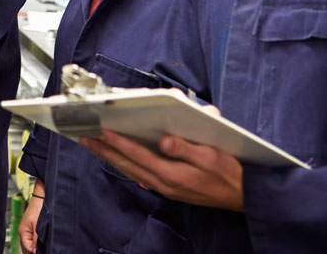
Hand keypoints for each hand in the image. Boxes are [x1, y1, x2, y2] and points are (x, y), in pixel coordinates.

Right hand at [19, 182, 44, 253]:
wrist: (40, 198)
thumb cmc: (39, 210)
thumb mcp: (38, 226)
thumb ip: (36, 240)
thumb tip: (35, 252)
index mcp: (23, 232)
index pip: (28, 249)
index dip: (35, 252)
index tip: (44, 250)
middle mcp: (22, 232)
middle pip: (26, 248)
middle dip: (33, 251)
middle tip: (44, 249)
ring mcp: (25, 230)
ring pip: (28, 245)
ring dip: (34, 247)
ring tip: (43, 247)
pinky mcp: (29, 228)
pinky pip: (30, 240)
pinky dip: (34, 243)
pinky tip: (40, 243)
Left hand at [80, 112, 244, 211]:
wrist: (242, 196)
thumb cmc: (228, 172)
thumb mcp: (211, 156)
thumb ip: (186, 148)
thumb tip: (165, 141)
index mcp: (172, 174)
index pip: (138, 155)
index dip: (119, 142)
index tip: (102, 130)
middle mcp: (164, 183)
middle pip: (127, 164)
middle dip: (105, 150)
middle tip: (84, 137)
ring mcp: (164, 188)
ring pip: (130, 171)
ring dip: (110, 158)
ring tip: (93, 145)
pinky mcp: (168, 188)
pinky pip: (139, 175)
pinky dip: (125, 165)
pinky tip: (117, 160)